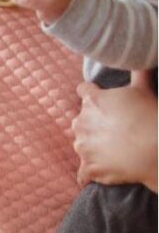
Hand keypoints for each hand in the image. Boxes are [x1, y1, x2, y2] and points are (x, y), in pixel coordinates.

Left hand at [73, 72, 157, 190]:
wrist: (154, 150)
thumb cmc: (149, 116)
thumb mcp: (144, 89)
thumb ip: (137, 72)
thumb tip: (139, 57)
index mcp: (93, 101)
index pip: (83, 91)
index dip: (91, 93)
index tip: (98, 98)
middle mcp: (81, 123)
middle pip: (81, 120)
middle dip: (93, 123)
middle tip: (113, 128)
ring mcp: (83, 147)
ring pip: (82, 144)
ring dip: (92, 146)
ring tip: (113, 149)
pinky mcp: (88, 167)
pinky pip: (82, 174)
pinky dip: (88, 174)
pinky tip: (95, 175)